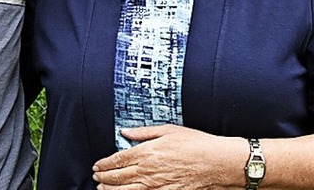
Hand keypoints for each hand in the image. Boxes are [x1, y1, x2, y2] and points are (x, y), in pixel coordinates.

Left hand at [92, 124, 240, 189]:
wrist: (216, 163)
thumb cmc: (194, 143)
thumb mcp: (167, 130)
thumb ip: (142, 133)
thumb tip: (124, 132)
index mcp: (146, 152)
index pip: (117, 160)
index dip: (104, 164)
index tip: (98, 164)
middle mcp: (148, 171)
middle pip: (118, 177)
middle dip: (104, 178)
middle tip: (97, 177)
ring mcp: (156, 186)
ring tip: (102, 189)